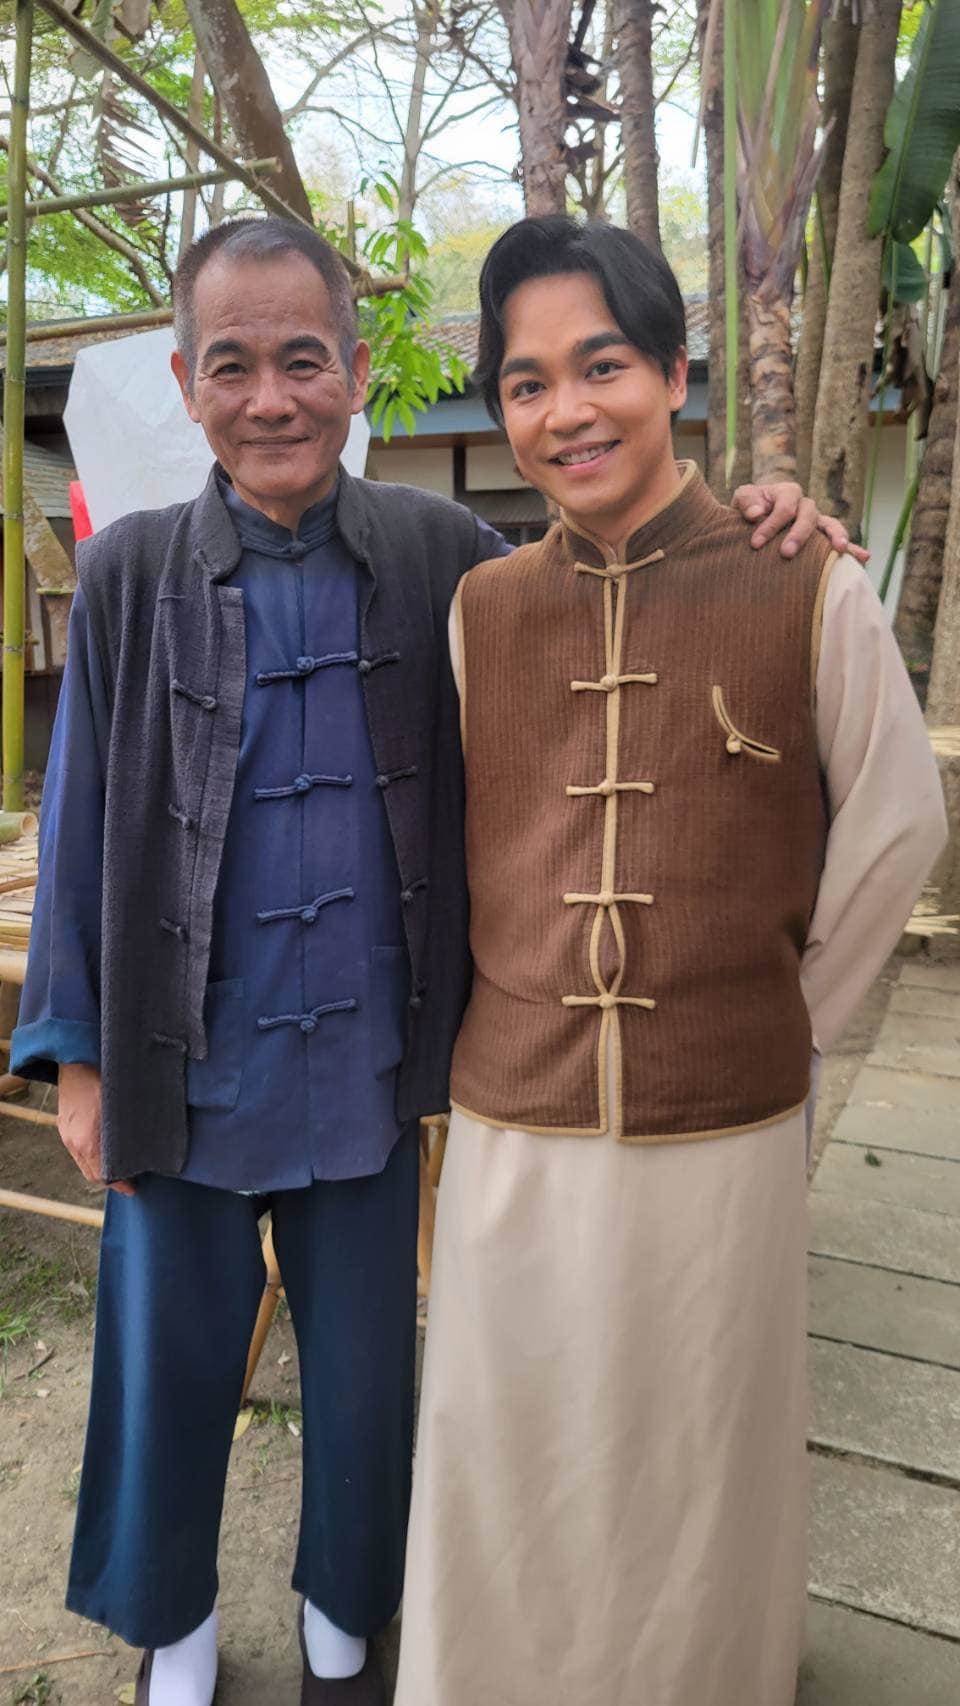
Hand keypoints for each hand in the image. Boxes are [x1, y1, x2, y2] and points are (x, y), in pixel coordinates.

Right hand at [57, 1062, 134, 1196]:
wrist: (75, 1060)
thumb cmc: (103, 1078)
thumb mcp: (122, 1104)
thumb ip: (132, 1127)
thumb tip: (152, 1141)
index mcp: (88, 1140)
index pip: (102, 1176)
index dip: (119, 1184)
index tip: (133, 1188)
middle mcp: (73, 1142)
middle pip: (91, 1174)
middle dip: (110, 1180)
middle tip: (129, 1179)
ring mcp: (66, 1134)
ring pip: (83, 1162)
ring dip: (99, 1167)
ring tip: (118, 1164)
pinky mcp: (63, 1125)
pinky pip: (76, 1150)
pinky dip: (90, 1155)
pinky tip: (104, 1147)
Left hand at [732, 482, 870, 563]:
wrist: (754, 517)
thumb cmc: (748, 508)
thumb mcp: (743, 498)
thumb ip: (747, 501)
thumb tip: (757, 512)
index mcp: (787, 492)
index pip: (784, 507)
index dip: (771, 524)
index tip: (755, 543)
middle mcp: (805, 505)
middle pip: (808, 516)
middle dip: (798, 535)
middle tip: (786, 553)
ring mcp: (816, 520)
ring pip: (830, 525)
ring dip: (836, 536)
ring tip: (841, 549)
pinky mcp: (821, 537)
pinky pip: (838, 541)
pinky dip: (853, 548)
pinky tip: (864, 558)